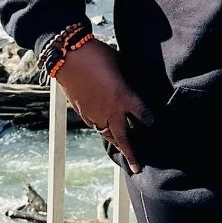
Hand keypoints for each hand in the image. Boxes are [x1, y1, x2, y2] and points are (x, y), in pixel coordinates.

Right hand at [53, 38, 153, 171]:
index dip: (150, 120)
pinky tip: (107, 134)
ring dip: (117, 145)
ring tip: (124, 154)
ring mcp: (95, 114)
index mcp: (124, 96)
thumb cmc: (97, 54)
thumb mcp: (120, 65)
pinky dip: (104, 132)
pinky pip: (96, 127)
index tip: (154, 122)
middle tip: (138, 168)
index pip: (144, 115)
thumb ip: (127, 81)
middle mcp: (111, 110)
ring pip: (108, 135)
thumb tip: (132, 85)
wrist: (66, 56)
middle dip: (132, 154)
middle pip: (124, 138)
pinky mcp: (83, 112)